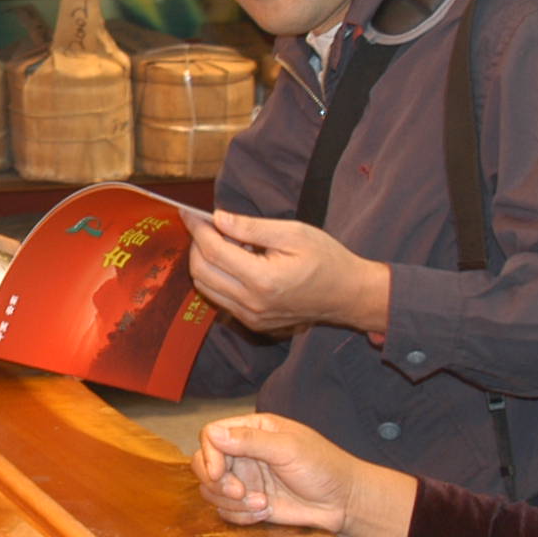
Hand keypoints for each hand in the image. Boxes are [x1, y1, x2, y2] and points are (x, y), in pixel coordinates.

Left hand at [188, 211, 393, 339]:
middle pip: (201, 272)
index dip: (198, 229)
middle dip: (197, 245)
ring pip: (206, 288)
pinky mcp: (253, 323)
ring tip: (226, 243)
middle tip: (208, 226)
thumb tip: (218, 218)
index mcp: (262, 280)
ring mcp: (251, 317)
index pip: (213, 252)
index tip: (189, 213)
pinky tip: (236, 262)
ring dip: (205, 262)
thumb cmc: (326, 260)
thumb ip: (252, 227)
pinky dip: (217, 278)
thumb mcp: (293, 233)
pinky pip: (220, 299)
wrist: (348, 295)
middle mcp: (252, 304)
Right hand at [193, 413, 413, 536]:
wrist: (343, 503)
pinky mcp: (249, 503)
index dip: (210, 455)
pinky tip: (264, 512)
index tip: (219, 473)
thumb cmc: (324, 468)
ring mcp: (245, 479)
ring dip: (231, 502)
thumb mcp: (288, 449)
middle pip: (203, 463)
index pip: (211, 435)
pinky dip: (240, 516)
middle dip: (217, 482)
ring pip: (211, 490)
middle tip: (239, 492)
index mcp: (253, 430)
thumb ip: (250, 441)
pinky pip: (226, 511)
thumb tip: (213, 434)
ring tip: (261, 503)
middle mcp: (244, 453)